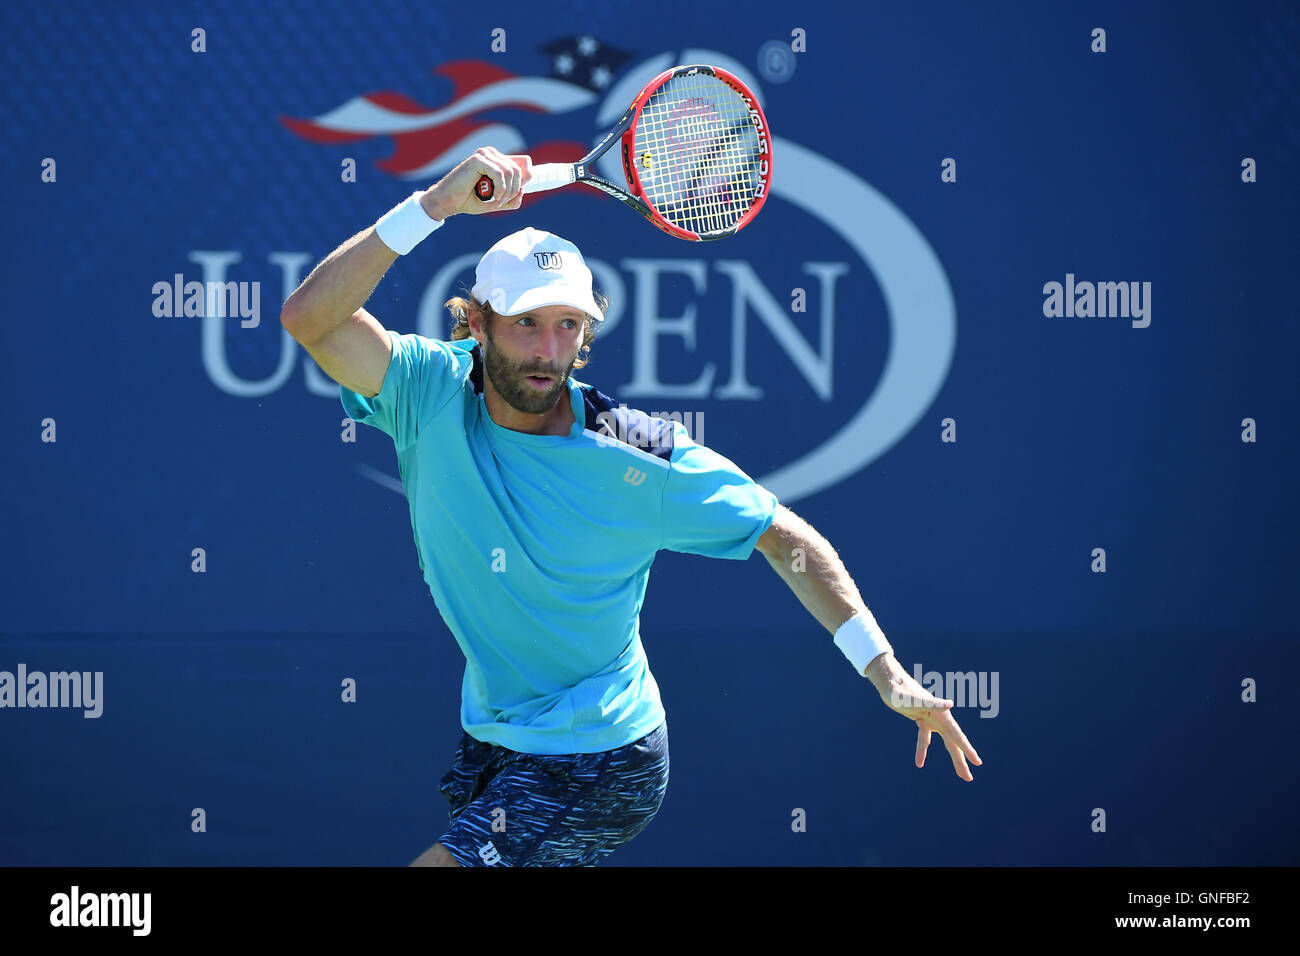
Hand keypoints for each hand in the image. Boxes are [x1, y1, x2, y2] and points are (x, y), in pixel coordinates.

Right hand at [420, 147, 532, 219]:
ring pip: (510, 172)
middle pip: (517, 169)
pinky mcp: (478, 159)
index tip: (519, 192)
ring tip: (497, 201)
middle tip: (502, 201)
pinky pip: (499, 174)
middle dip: (514, 189)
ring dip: (507, 191)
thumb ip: (511, 198)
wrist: (448, 202)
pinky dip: (500, 189)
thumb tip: (523, 190)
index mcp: (496, 160)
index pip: (523, 162)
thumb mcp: (496, 201)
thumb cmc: (469, 200)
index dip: (527, 176)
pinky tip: (494, 197)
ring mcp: (484, 154)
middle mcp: (491, 153)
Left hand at [867, 656, 982, 780]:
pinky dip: (923, 749)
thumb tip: (950, 704)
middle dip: (962, 760)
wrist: (889, 682)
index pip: (957, 736)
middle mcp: (939, 717)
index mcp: (941, 715)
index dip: (968, 750)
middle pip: (954, 743)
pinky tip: (919, 763)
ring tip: (960, 775)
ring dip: (953, 757)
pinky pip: (925, 737)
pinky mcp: (921, 719)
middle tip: (968, 779)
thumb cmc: (900, 690)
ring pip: (946, 742)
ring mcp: (931, 718)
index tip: (978, 762)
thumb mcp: (913, 700)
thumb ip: (932, 703)